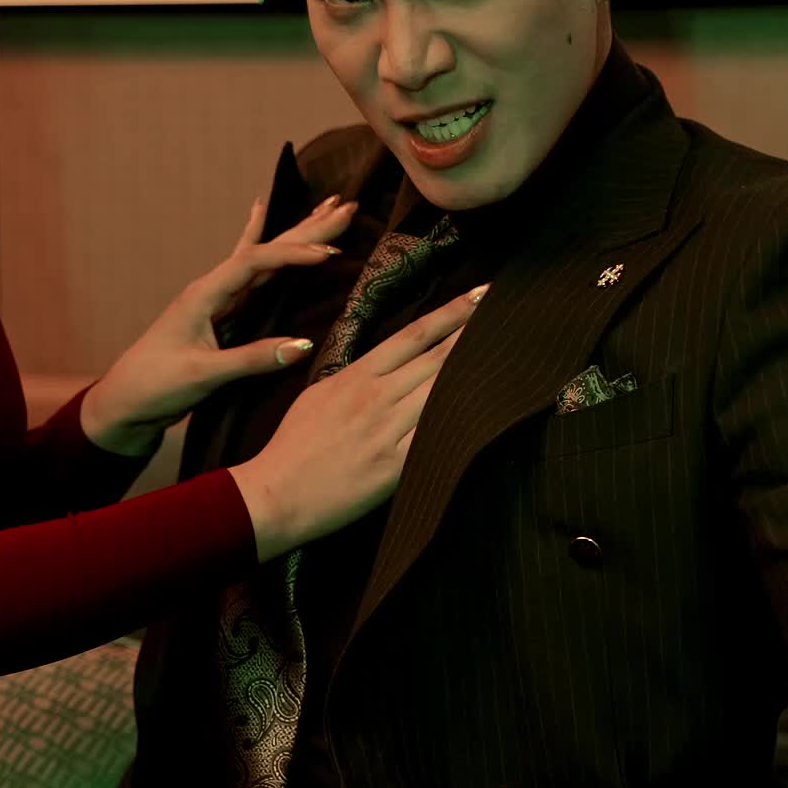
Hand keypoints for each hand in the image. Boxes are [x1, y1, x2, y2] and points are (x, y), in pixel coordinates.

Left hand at [80, 196, 357, 455]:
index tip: (330, 254)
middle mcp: (212, 288)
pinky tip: (261, 213)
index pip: (255, 262)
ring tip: (326, 208)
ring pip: (265, 258)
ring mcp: (217, 299)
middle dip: (306, 228)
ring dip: (296, 234)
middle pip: (266, 249)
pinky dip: (261, 243)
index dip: (293, 256)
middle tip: (346, 207)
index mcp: (204, 295)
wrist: (125, 402)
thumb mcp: (204, 374)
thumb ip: (251, 359)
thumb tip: (304, 345)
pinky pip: (250, 273)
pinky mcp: (221, 314)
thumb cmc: (155, 385)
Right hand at [228, 285, 487, 559]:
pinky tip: (492, 409)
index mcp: (358, 375)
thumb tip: (384, 365)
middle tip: (513, 313)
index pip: (414, 334)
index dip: (452, 312)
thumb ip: (355, 377)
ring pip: (443, 391)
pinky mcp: (395, 465)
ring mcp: (388, 429)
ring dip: (479, 371)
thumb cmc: (293, 446)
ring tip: (511, 353)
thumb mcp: (318, 395)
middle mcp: (378, 395)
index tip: (481, 294)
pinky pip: (438, 437)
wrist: (275, 493)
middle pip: (438, 357)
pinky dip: (465, 421)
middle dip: (477, 333)